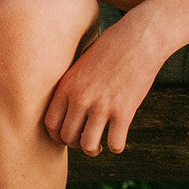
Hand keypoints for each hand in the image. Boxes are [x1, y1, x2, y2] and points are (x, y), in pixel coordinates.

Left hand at [44, 19, 164, 155]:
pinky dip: (115, 146)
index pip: (50, 124)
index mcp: (66, 87)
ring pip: (88, 145)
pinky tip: (117, 139)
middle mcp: (80, 98)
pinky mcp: (125, 111)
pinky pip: (114, 144)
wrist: (138, 38)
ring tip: (98, 145)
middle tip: (84, 140)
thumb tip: (64, 109)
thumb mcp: (79, 65)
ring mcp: (102, 105)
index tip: (67, 135)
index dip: (57, 135)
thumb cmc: (108, 51)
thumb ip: (69, 87)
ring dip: (93, 150)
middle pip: (67, 137)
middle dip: (75, 144)